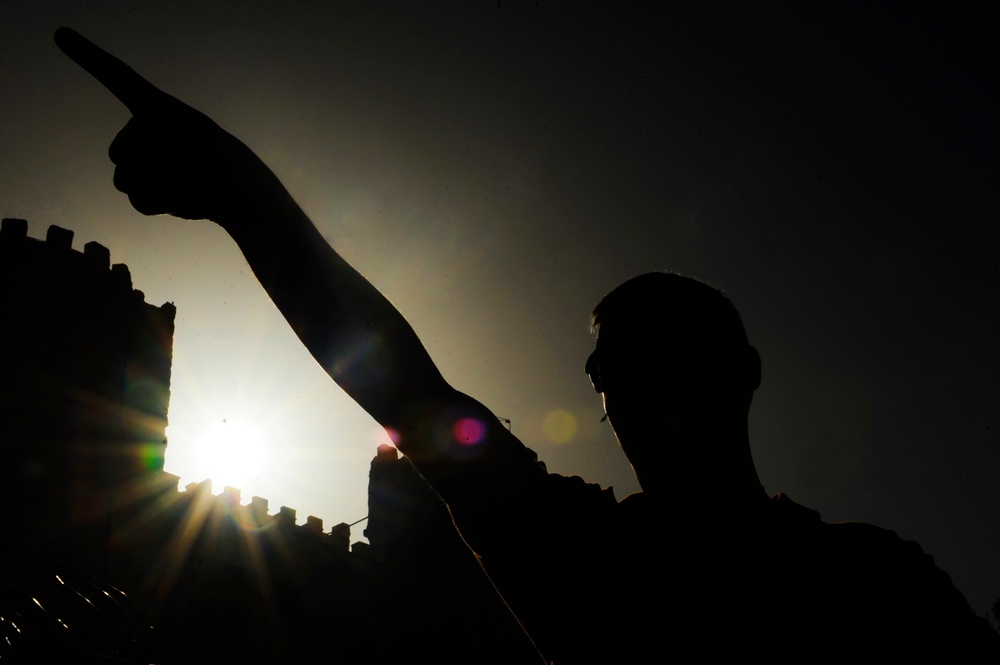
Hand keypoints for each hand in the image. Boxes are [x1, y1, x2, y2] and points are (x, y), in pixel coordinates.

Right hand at [55, 27, 285, 224]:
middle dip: (149, 168)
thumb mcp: (200, 159)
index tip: (62, 34)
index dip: (89, 57)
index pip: (119, 78)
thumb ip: (162, 164)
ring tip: (188, 184)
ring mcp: (142, 159)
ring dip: (157, 189)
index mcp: (160, 109)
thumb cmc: (226, 167)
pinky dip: (160, 205)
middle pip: (122, 152)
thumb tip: (131, 181)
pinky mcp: (146, 186)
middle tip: (189, 170)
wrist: (239, 195)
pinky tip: (182, 198)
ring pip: (125, 180)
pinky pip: (138, 200)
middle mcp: (145, 131)